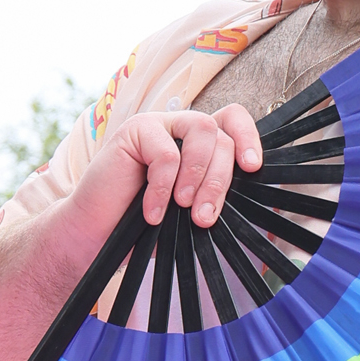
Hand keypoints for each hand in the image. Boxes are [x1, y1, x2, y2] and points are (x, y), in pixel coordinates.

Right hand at [87, 106, 261, 232]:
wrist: (97, 240)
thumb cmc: (145, 230)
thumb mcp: (191, 217)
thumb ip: (220, 201)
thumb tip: (262, 205)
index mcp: (199, 147)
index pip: (233, 121)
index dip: (249, 137)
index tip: (252, 168)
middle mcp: (181, 129)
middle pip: (222, 135)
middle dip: (220, 180)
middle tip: (205, 217)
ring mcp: (158, 126)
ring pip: (203, 130)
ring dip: (199, 175)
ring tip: (183, 209)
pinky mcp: (134, 130)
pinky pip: (166, 152)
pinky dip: (163, 187)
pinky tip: (152, 213)